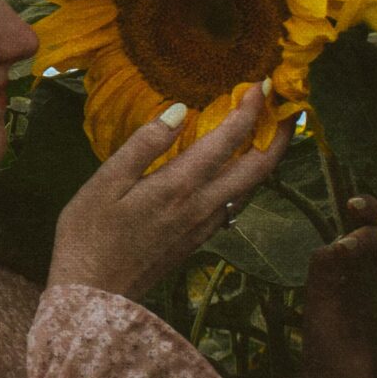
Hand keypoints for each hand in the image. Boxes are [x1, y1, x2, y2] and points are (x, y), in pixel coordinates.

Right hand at [48, 80, 285, 302]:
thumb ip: (143, 144)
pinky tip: (237, 168)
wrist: (94, 293)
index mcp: (179, 187)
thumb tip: (179, 110)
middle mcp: (202, 207)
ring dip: (266, 157)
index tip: (260, 84)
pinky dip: (247, 178)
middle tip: (288, 107)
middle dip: (278, 135)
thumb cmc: (88, 234)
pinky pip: (236, 203)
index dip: (249, 110)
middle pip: (258, 168)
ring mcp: (204, 226)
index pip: (227, 141)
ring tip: (269, 130)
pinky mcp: (199, 239)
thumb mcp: (105, 182)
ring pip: (251, 188)